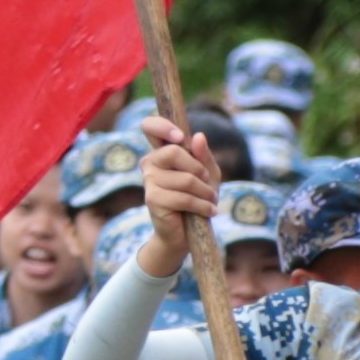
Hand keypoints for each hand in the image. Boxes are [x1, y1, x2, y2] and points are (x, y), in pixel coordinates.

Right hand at [134, 116, 222, 266]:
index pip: (150, 126)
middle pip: (174, 151)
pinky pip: (184, 197)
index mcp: (161, 151)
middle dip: (199, 169)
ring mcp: (149, 181)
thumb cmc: (197, 198)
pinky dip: (202, 206)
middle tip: (207, 182)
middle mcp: (150, 163)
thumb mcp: (208, 174)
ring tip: (210, 201)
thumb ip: (204, 155)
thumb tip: (198, 136)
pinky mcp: (153, 199)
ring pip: (185, 178)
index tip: (180, 137)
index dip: (162, 126)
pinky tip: (209, 212)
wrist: (185, 233)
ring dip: (205, 192)